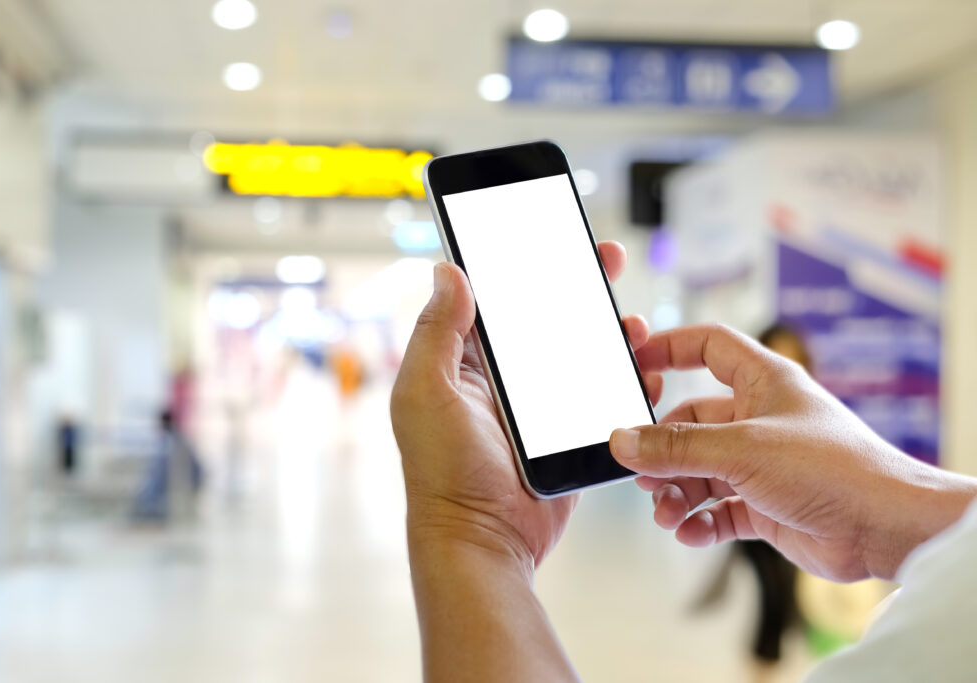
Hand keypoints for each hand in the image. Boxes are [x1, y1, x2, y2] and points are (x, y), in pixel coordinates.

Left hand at [391, 241, 648, 569]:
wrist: (484, 542)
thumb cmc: (444, 475)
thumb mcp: (427, 393)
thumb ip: (437, 331)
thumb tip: (449, 270)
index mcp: (463, 363)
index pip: (494, 298)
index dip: (521, 262)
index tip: (548, 232)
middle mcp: (501, 380)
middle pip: (546, 317)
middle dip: (577, 285)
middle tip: (605, 258)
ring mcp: (538, 407)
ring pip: (580, 353)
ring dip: (609, 330)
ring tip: (633, 322)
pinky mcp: (568, 433)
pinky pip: (601, 395)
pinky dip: (624, 377)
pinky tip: (643, 367)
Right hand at [610, 324, 976, 580]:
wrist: (884, 527)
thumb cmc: (833, 468)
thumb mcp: (740, 449)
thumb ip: (675, 447)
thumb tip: (622, 441)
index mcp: (762, 382)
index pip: (708, 347)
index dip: (670, 349)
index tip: (634, 364)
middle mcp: (760, 419)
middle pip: (691, 423)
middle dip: (663, 450)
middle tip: (642, 472)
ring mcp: (762, 464)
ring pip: (700, 471)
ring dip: (676, 493)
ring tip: (667, 514)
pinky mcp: (766, 505)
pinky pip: (718, 509)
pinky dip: (700, 521)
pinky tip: (690, 532)